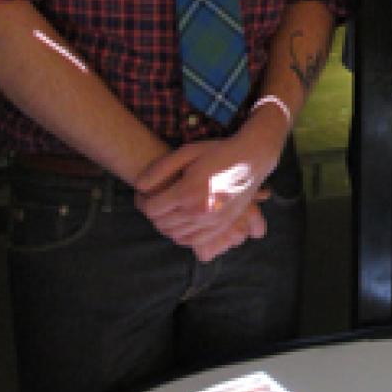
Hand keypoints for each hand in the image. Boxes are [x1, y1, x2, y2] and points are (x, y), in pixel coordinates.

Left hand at [135, 112, 287, 258]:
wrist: (252, 158)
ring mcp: (212, 221)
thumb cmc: (218, 152)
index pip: (152, 209)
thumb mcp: (187, 152)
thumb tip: (139, 187)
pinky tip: (182, 222)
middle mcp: (199, 210)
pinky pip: (194, 240)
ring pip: (175, 235)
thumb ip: (160, 169)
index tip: (145, 194)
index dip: (143, 202)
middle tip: (155, 201)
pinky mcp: (222, 226)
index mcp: (188, 191)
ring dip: (166, 226)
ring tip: (168, 211)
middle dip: (153, 214)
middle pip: (162, 224)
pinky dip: (182, 236)